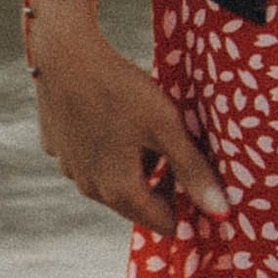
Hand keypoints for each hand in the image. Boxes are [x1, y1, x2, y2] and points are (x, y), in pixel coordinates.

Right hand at [27, 0, 228, 236]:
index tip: (198, 175)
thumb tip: (221, 213)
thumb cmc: (120, 90)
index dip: (186, 204)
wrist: (64, 55)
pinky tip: (113, 117)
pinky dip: (108, 148)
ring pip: (113, 181)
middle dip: (162, 184)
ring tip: (147, 127)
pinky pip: (91, 159)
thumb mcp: (165, 127)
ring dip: (134, 165)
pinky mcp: (56, 148)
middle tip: (177, 144)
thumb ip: (193, 171)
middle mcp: (91, 190)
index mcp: (120, 191)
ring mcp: (70, 170)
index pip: (164, 222)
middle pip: (138, 204)